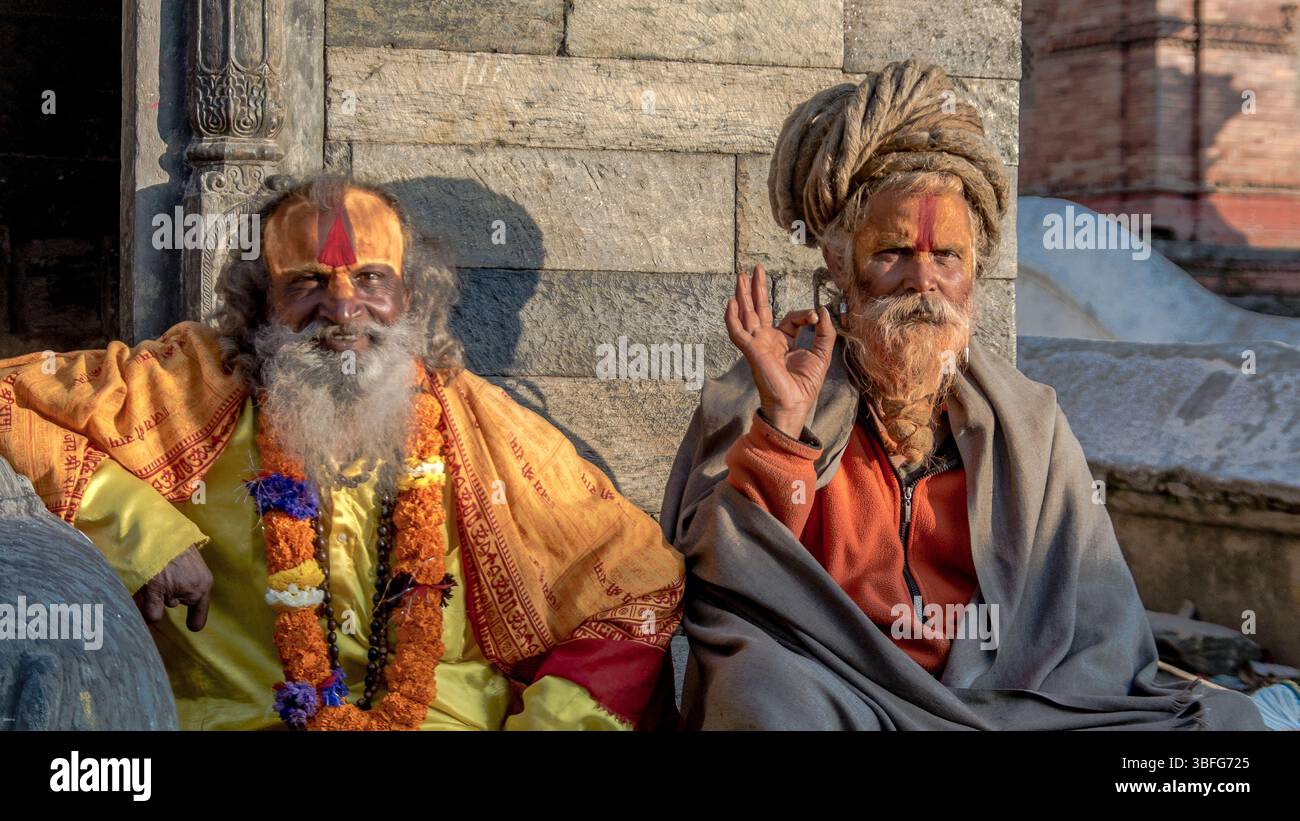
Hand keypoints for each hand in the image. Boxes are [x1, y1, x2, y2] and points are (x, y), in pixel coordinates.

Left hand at [133, 545, 212, 631]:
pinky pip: (183, 574)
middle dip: (169, 599)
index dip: (195, 621)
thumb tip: (151, 622)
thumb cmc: (161, 562)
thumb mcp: (154, 590)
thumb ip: (154, 609)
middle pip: (184, 599)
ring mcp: (199, 568)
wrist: (162, 530)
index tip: (193, 628)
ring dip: (168, 586)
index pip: (199, 613)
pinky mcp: (192, 556)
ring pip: (181, 586)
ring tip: (153, 577)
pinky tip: (161, 570)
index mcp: (198, 591)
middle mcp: (202, 580)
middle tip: (154, 591)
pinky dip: (172, 576)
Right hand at [724, 265, 835, 438]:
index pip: (789, 318)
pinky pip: (738, 333)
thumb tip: (823, 311)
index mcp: (783, 342)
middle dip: (757, 289)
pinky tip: (731, 302)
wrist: (793, 405)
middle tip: (755, 269)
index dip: (803, 314)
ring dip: (743, 295)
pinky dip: (732, 318)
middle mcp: (767, 341)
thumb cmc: (804, 386)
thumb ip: (825, 334)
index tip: (816, 317)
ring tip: (740, 275)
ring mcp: (758, 345)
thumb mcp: (821, 355)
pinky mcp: (752, 351)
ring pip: (747, 315)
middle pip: (760, 309)